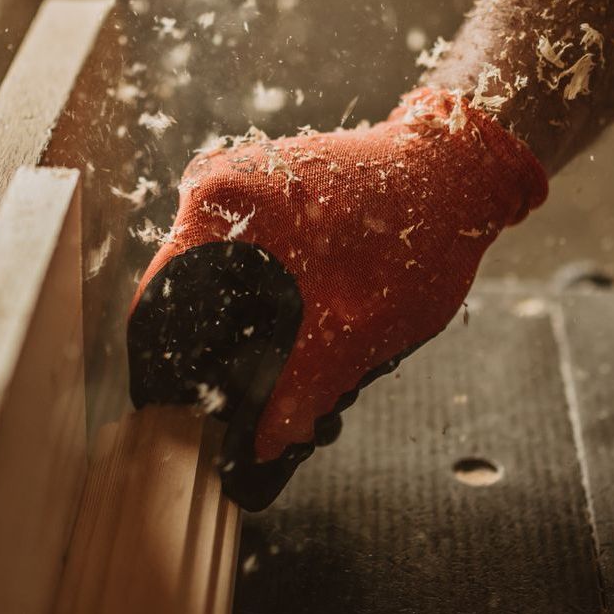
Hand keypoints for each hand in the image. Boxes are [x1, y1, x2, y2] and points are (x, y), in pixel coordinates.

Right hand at [127, 89, 546, 508]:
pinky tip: (303, 334)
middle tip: (260, 408)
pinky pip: (239, 266)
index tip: (194, 415)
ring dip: (243, 337)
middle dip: (217, 360)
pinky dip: (263, 308)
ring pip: (213, 287)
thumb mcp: (360, 325)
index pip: (157, 306)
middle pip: (184, 301)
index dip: (170, 373)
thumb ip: (302, 388)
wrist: (456, 165)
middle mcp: (212, 193)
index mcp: (217, 210)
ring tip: (292, 375)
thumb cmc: (418, 229)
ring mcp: (235, 192)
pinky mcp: (258, 200)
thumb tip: (258, 447)